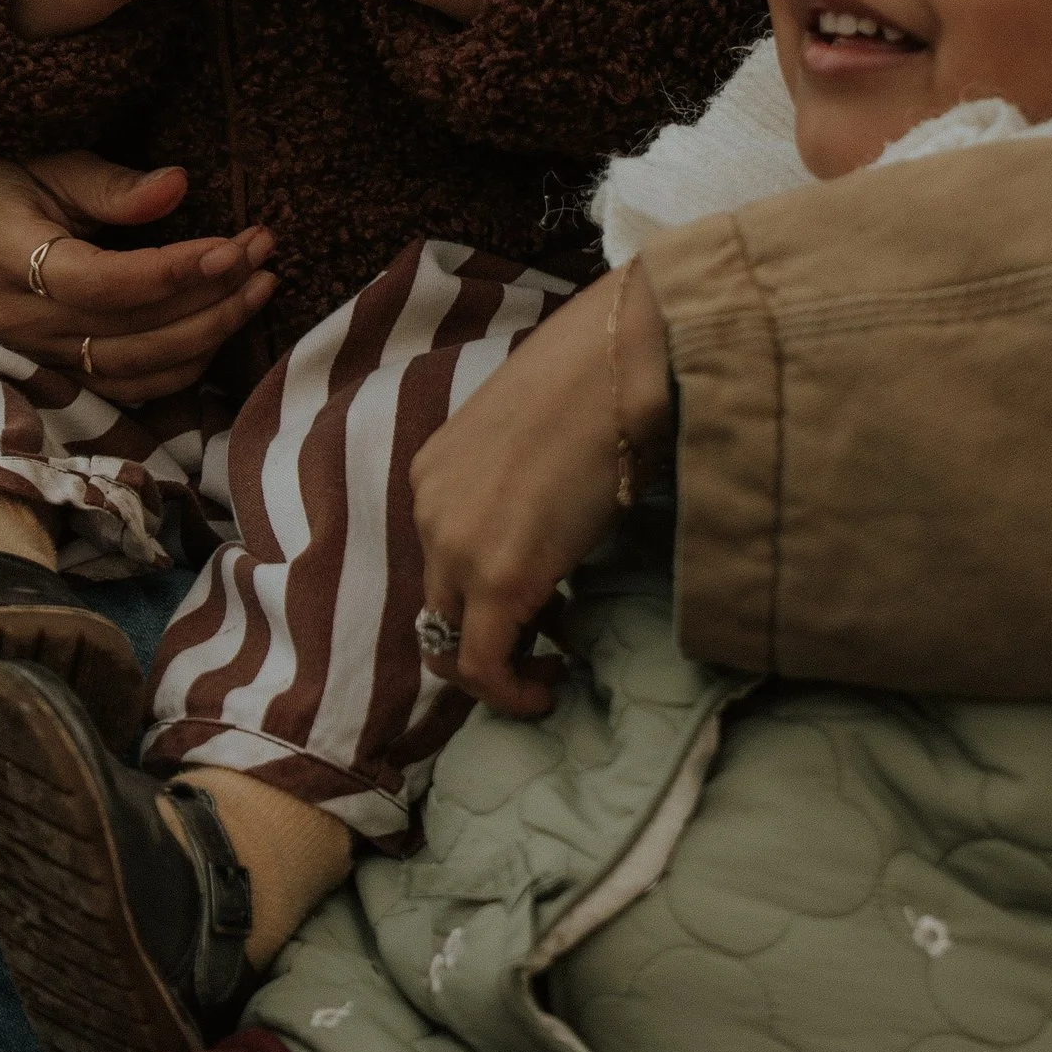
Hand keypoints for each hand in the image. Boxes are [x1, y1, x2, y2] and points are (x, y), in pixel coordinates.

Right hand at [0, 149, 278, 404]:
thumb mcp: (46, 162)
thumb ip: (110, 183)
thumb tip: (179, 185)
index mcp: (5, 253)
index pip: (98, 281)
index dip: (170, 271)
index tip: (232, 246)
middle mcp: (17, 318)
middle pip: (128, 329)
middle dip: (210, 295)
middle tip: (265, 252)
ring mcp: (34, 355)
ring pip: (136, 366)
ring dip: (209, 332)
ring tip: (261, 285)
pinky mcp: (54, 373)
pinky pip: (127, 387)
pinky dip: (182, 366)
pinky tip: (223, 325)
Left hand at [408, 265, 672, 712]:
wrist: (621, 359)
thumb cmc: (597, 378)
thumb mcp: (533, 436)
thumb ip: (518, 488)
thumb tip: (548, 532)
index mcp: (434, 472)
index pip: (443, 560)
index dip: (483, 597)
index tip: (535, 610)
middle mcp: (429, 511)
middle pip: (439, 606)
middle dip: (486, 639)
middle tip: (542, 648)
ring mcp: (456, 546)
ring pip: (453, 641)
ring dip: (500, 666)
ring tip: (551, 667)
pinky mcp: (498, 578)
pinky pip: (482, 662)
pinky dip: (510, 691)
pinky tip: (548, 689)